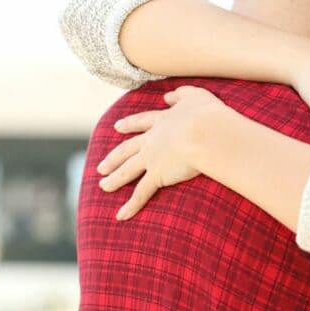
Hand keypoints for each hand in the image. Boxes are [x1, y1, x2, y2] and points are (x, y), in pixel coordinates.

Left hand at [95, 85, 225, 219]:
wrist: (206, 132)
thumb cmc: (207, 115)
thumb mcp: (196, 96)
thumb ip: (181, 94)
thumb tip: (168, 96)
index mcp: (162, 121)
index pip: (141, 123)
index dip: (129, 125)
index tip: (117, 126)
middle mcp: (152, 140)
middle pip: (127, 150)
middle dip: (113, 158)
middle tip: (101, 165)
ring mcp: (151, 159)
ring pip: (127, 171)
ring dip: (114, 179)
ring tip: (103, 186)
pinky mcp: (156, 176)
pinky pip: (140, 194)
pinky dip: (130, 206)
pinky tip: (120, 216)